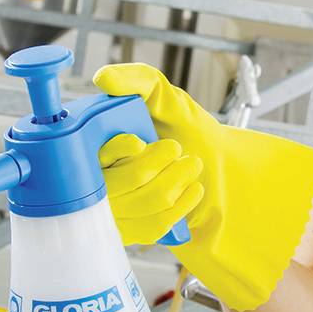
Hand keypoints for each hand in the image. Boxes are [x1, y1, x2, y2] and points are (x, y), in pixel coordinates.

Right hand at [93, 64, 312, 310]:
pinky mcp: (136, 232)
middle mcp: (100, 178)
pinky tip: (190, 190)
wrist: (220, 166)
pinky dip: (179, 205)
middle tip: (177, 150)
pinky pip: (151, 227)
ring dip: (173, 182)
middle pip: (116, 185)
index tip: (140, 142)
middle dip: (156, 166)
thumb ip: (139, 80)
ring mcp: (115, 209)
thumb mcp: (167, 98)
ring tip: (189, 167)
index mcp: (97, 145)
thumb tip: (104, 79)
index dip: (117, 150)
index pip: (91, 155)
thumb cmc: (190, 131)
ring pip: (138, 205)